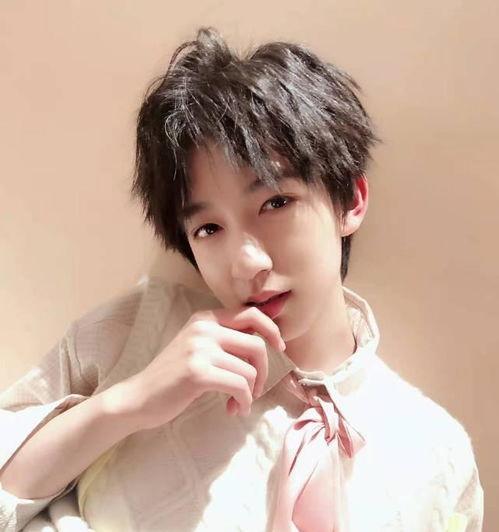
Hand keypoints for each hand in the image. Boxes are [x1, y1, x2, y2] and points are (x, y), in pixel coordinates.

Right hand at [113, 305, 285, 431]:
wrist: (139, 397)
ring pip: (249, 369)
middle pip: (257, 343)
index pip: (251, 314)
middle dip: (265, 370)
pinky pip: (239, 385)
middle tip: (256, 388)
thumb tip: (267, 344)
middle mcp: (203, 328)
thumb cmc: (173, 377)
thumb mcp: (198, 348)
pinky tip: (234, 409)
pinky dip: (244, 401)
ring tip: (238, 403)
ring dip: (250, 392)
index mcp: (206, 318)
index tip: (278, 349)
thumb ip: (226, 341)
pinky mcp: (197, 372)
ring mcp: (199, 348)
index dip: (271, 331)